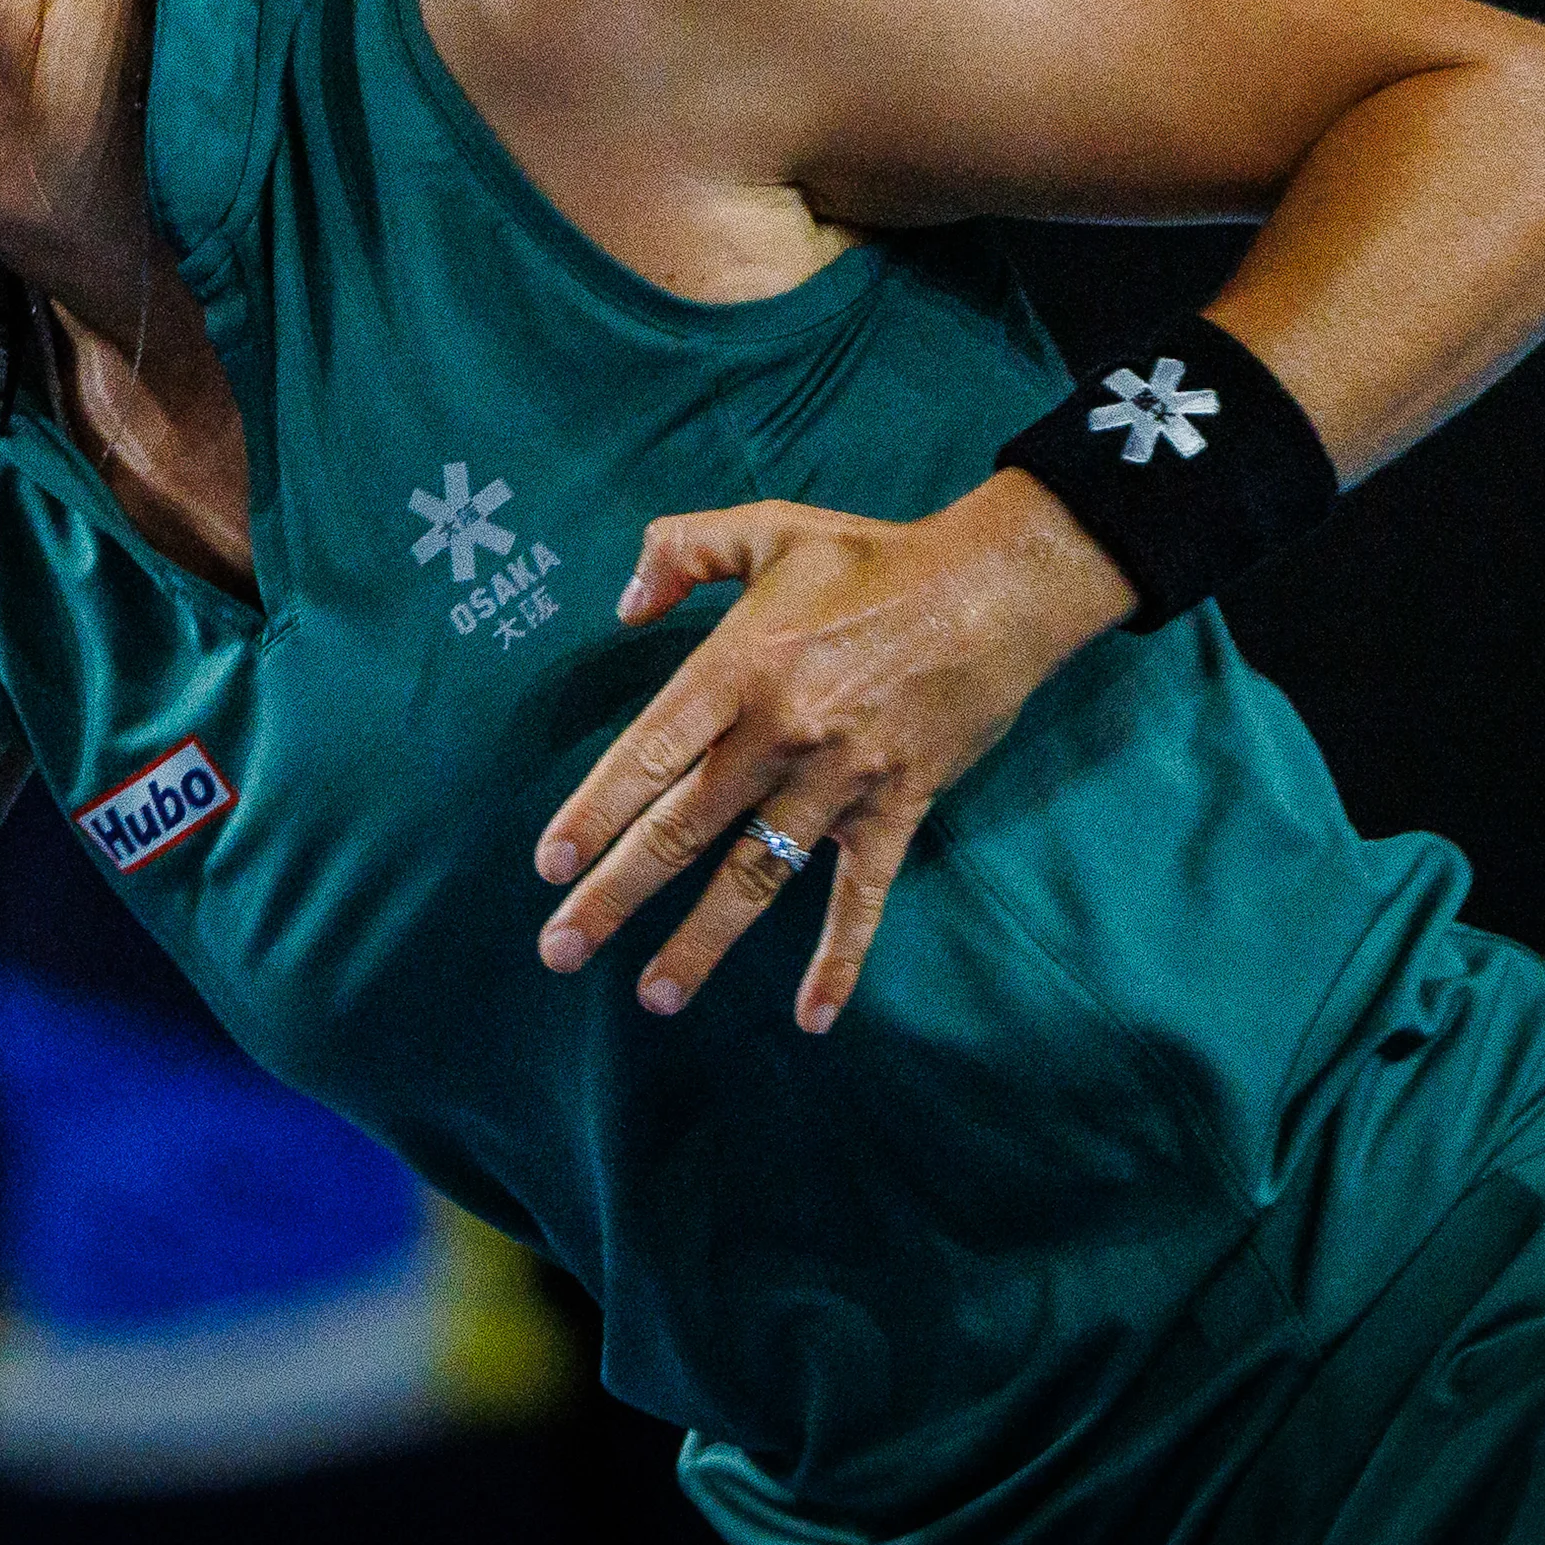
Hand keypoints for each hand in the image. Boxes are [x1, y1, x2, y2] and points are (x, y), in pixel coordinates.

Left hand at [533, 468, 1134, 1033]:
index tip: (549, 864)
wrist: (994, 590)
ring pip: (756, 876)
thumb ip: (680, 551)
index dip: (595, 812)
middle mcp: (779, 734)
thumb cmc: (873, 558)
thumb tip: (621, 606)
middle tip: (560, 949)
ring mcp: (839, 780)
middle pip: (682, 829)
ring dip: (702, 942)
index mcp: (739, 667)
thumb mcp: (766, 527)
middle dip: (615, 895)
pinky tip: (812, 1016)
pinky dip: (838, 959)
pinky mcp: (896, 808)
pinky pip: (861, 897)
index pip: (648, 754)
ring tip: (654, 997)